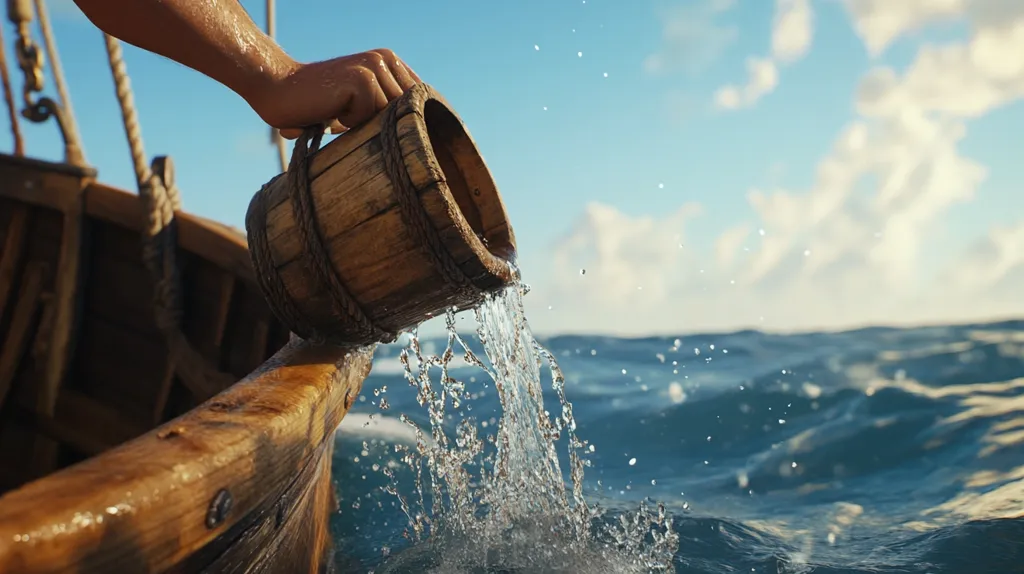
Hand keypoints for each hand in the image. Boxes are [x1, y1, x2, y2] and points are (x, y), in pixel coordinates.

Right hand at [248, 49, 421, 138]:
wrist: (277, 90)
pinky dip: (349, 123)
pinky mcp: (363, 78)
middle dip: (382, 127)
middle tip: (347, 121)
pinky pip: (370, 118)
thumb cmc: (315, 105)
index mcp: (389, 62)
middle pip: (407, 112)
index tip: (386, 134)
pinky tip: (331, 110)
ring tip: (338, 114)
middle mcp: (385, 59)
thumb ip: (384, 110)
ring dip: (363, 125)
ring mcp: (375, 66)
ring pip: (390, 117)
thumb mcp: (358, 106)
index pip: (418, 101)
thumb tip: (419, 134)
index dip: (407, 122)